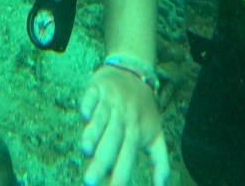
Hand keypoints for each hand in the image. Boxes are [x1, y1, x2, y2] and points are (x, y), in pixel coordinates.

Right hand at [79, 65, 169, 185]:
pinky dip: (88, 104)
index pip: (127, 156)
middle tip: (90, 181)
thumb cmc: (143, 110)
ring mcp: (110, 102)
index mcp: (136, 132)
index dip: (120, 174)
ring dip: (94, 133)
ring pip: (101, 120)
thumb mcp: (156, 134)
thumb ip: (160, 160)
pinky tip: (84, 114)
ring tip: (86, 149)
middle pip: (111, 142)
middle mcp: (123, 118)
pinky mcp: (97, 88)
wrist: (135, 70)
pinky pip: (91, 97)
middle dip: (101, 161)